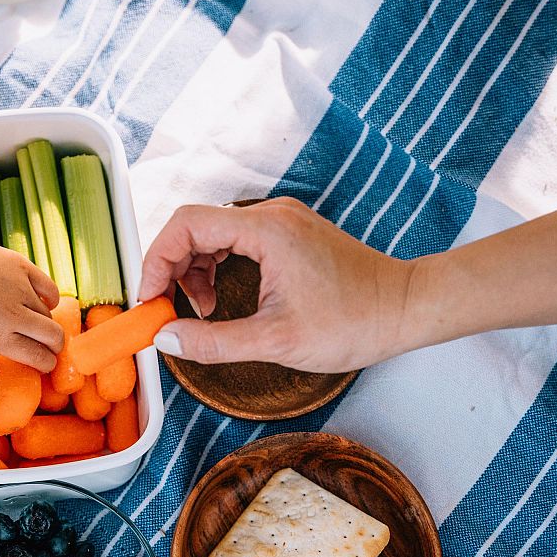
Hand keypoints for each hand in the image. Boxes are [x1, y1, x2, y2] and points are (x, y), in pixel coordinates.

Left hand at [0, 231, 63, 373]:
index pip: (38, 357)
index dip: (46, 364)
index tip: (45, 363)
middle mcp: (14, 315)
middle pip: (54, 337)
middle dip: (55, 347)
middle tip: (50, 347)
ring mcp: (21, 289)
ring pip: (50, 314)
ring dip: (47, 323)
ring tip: (37, 324)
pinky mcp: (23, 268)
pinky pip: (50, 289)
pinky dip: (51, 299)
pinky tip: (44, 302)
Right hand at [138, 198, 424, 372]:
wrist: (406, 309)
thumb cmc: (353, 323)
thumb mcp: (276, 341)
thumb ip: (214, 341)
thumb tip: (166, 340)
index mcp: (266, 230)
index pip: (185, 224)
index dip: (156, 261)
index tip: (150, 301)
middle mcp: (271, 215)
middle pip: (195, 225)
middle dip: (172, 268)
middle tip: (169, 312)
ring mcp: (282, 221)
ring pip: (214, 232)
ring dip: (195, 269)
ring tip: (203, 311)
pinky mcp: (290, 233)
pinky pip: (236, 239)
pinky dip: (218, 265)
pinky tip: (223, 298)